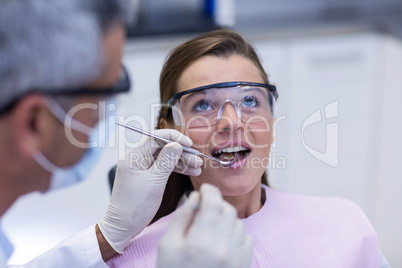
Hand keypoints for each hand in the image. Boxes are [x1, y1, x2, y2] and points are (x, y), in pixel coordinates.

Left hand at [98, 129, 202, 253]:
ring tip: (198, 168)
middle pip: (162, 148)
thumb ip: (166, 161)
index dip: (174, 138)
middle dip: (181, 153)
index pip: (155, 138)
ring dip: (182, 161)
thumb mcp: (155, 182)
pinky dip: (176, 169)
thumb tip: (177, 144)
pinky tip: (190, 172)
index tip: (189, 144)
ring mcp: (141, 168)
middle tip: (197, 160)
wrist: (123, 226)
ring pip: (165, 158)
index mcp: (133, 157)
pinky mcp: (146, 177)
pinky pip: (163, 167)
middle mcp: (136, 159)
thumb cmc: (135, 206)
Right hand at [157, 184, 253, 267]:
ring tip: (212, 227)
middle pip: (228, 210)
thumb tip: (195, 197)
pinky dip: (236, 233)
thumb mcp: (167, 246)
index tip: (204, 189)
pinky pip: (247, 238)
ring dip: (226, 218)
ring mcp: (236, 258)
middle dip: (216, 204)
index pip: (213, 203)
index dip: (209, 191)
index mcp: (201, 241)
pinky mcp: (244, 265)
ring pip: (238, 223)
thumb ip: (181, 218)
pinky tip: (223, 240)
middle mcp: (223, 248)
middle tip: (205, 208)